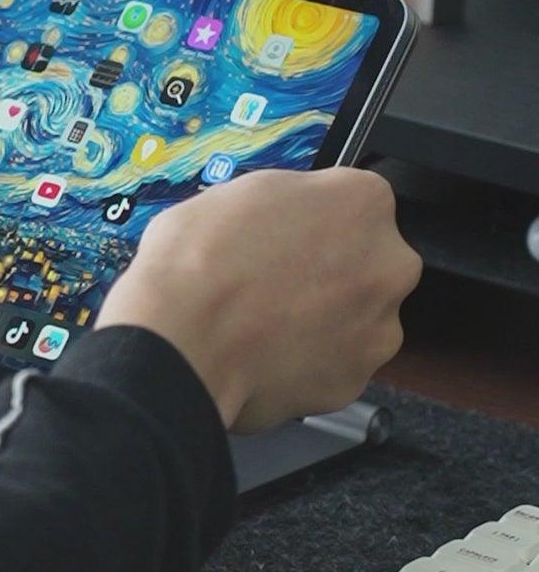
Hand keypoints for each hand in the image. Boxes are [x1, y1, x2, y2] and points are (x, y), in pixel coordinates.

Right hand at [97, 168, 421, 432]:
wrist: (182, 341)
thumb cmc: (199, 264)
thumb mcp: (241, 191)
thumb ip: (292, 203)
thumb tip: (292, 217)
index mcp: (364, 201)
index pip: (359, 205)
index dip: (319, 223)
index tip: (295, 238)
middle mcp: (388, 263)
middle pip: (370, 264)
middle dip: (333, 274)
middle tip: (279, 283)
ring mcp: (377, 327)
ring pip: (358, 320)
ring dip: (325, 321)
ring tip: (267, 324)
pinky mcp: (354, 380)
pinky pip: (337, 366)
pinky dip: (310, 363)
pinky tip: (268, 354)